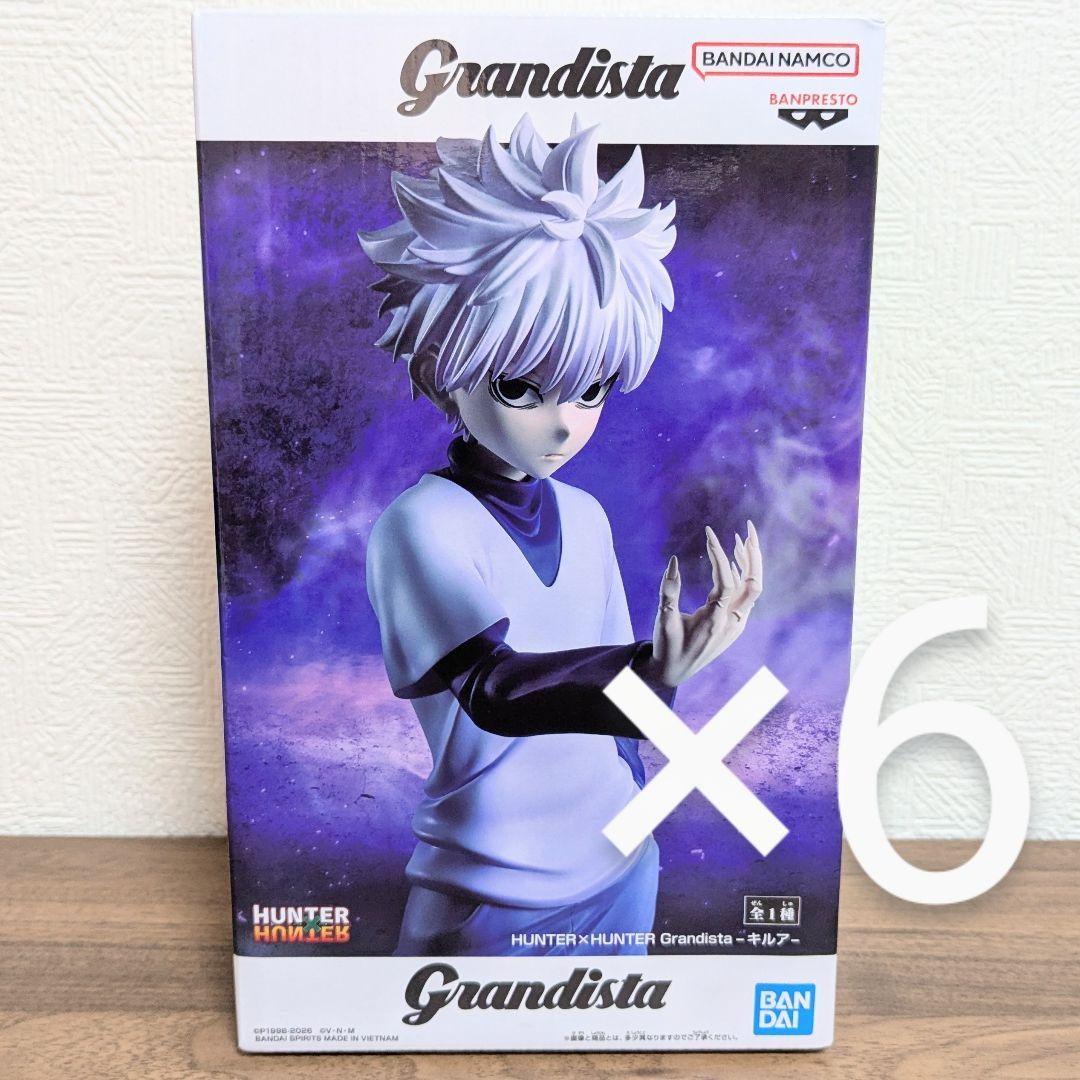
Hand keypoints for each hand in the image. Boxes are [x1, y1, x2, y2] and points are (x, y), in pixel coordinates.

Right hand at [649, 520, 763, 686]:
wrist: (674, 673)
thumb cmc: (667, 646)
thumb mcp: (664, 619)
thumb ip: (668, 590)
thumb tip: (673, 560)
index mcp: (714, 622)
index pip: (727, 582)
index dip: (719, 555)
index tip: (709, 533)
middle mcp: (731, 623)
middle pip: (754, 583)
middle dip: (753, 554)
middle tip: (748, 528)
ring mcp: (736, 625)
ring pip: (752, 589)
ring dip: (748, 564)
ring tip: (739, 540)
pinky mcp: (735, 626)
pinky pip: (746, 596)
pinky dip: (741, 576)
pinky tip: (732, 561)